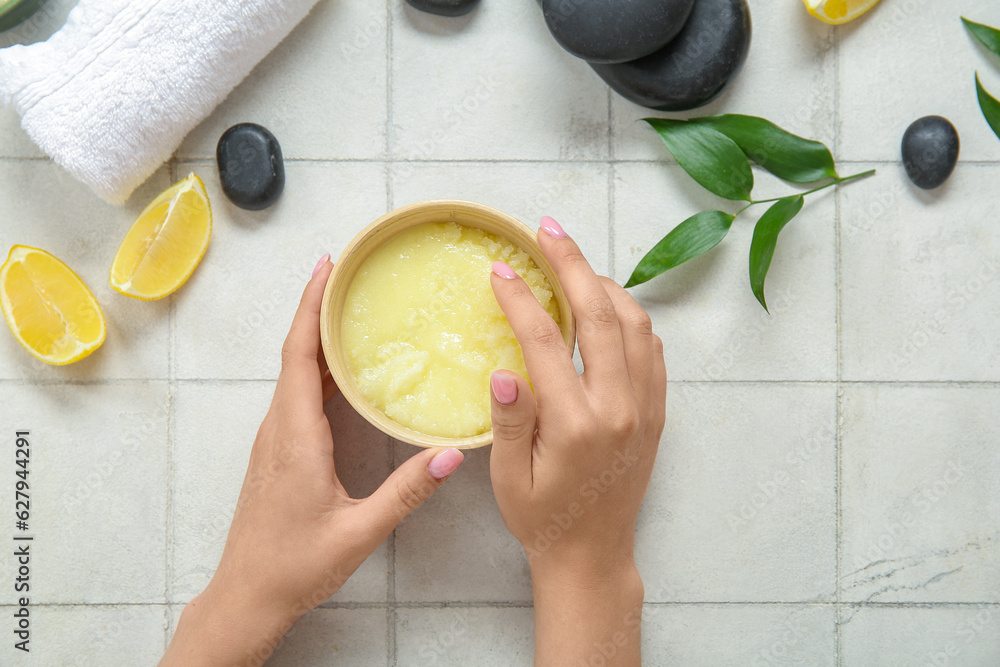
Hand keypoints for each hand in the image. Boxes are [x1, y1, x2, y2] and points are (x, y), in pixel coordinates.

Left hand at [162, 256, 464, 666]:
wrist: (247, 596)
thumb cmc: (295, 566)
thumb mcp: (358, 531)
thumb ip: (406, 491)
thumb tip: (451, 454)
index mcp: (295, 437)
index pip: (300, 356)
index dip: (311, 308)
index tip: (325, 267)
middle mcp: (279, 428)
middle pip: (295, 354)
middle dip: (317, 309)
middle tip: (345, 273)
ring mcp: (275, 439)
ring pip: (294, 374)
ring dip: (316, 337)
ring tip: (347, 309)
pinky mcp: (278, 452)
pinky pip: (296, 395)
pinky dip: (315, 368)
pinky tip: (340, 369)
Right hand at [489, 217, 665, 665]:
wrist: (592, 555)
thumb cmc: (542, 518)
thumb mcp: (509, 477)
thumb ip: (510, 420)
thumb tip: (503, 368)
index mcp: (577, 425)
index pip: (547, 343)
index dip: (521, 301)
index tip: (500, 271)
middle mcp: (620, 409)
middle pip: (600, 316)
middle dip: (572, 265)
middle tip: (547, 230)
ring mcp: (644, 408)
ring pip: (635, 324)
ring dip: (605, 285)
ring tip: (573, 265)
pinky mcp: (656, 412)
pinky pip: (651, 348)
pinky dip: (630, 316)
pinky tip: (606, 306)